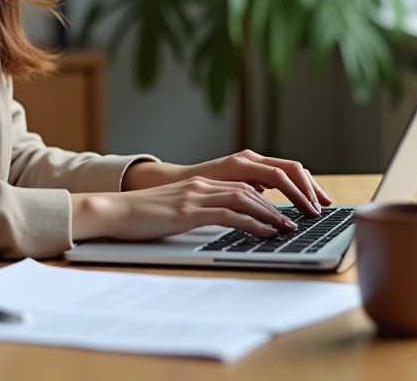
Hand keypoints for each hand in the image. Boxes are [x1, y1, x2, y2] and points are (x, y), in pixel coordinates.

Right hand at [71, 177, 298, 241]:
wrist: (112, 212)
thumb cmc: (142, 217)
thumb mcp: (177, 211)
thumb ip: (200, 211)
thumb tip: (224, 223)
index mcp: (201, 184)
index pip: (247, 184)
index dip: (273, 195)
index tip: (293, 208)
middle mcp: (202, 185)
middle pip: (253, 188)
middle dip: (281, 201)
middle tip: (303, 216)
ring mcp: (195, 196)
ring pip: (246, 198)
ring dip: (273, 213)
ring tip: (291, 226)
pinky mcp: (188, 211)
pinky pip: (229, 214)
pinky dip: (253, 223)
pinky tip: (267, 232)